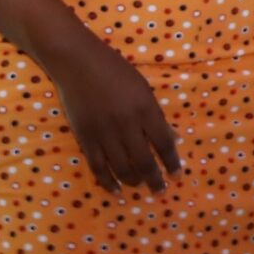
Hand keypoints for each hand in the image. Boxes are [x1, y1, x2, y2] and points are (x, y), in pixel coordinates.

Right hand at [47, 35, 183, 193]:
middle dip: (154, 180)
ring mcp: (104, 133)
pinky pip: (98, 167)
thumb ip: (156, 116)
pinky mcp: (85, 138)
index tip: (177, 176)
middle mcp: (126, 124)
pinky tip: (116, 190)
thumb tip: (172, 139)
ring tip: (140, 187)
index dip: (172, 163)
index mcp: (145, 109)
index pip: (164, 143)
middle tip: (160, 191)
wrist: (77, 62)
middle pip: (144, 161)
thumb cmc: (115, 70)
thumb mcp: (143, 88)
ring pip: (122, 168)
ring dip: (133, 182)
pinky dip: (108, 182)